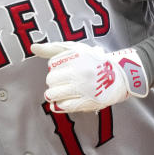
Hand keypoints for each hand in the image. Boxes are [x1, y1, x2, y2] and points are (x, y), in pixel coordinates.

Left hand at [31, 41, 149, 112]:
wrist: (120, 75)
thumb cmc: (95, 61)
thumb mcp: (76, 49)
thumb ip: (53, 48)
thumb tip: (33, 48)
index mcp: (77, 57)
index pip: (52, 65)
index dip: (57, 67)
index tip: (67, 67)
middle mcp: (80, 72)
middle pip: (51, 80)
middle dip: (55, 80)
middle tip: (66, 79)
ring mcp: (84, 88)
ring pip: (53, 94)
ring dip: (55, 93)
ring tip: (64, 90)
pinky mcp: (87, 102)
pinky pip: (64, 106)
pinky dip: (61, 104)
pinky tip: (66, 99)